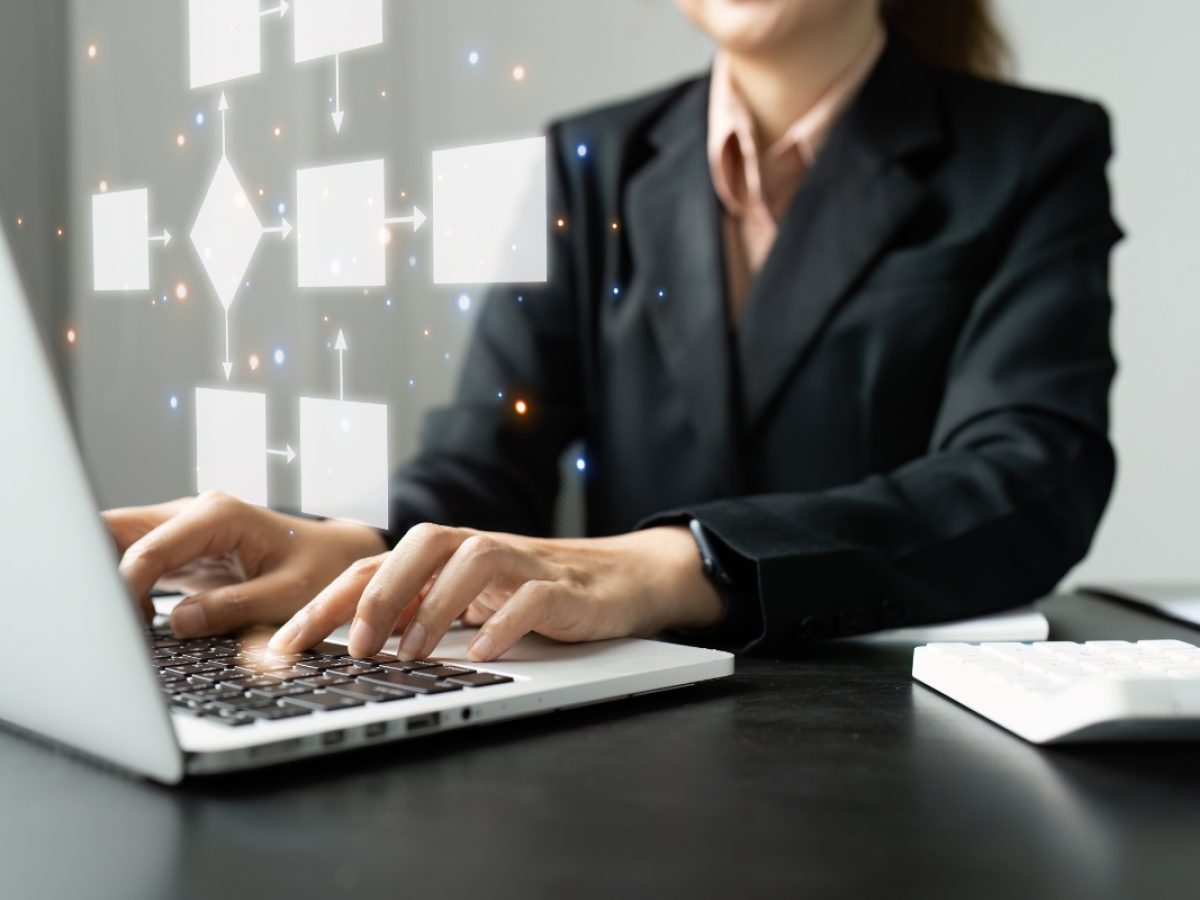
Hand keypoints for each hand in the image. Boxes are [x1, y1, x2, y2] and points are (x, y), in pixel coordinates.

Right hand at [104, 490, 387, 636]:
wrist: (339, 558)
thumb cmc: (322, 571)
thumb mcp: (288, 595)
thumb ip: (234, 608)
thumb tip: (178, 623)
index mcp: (219, 515)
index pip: (147, 548)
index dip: (125, 588)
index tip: (124, 627)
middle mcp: (195, 514)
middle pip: (117, 530)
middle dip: (100, 572)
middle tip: (106, 622)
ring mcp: (185, 530)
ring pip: (119, 543)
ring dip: (110, 582)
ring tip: (123, 627)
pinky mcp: (182, 551)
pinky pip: (138, 562)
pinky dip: (126, 589)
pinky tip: (139, 623)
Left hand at [268, 524, 725, 661]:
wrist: (620, 578)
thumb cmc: (534, 591)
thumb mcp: (466, 602)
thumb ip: (417, 611)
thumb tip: (350, 640)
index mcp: (446, 557)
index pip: (376, 566)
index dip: (327, 601)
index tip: (284, 645)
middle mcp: (479, 550)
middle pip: (420, 546)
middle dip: (378, 593)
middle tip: (354, 647)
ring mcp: (523, 563)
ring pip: (471, 561)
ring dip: (434, 607)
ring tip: (410, 655)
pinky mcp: (563, 587)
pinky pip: (531, 595)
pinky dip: (504, 622)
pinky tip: (483, 653)